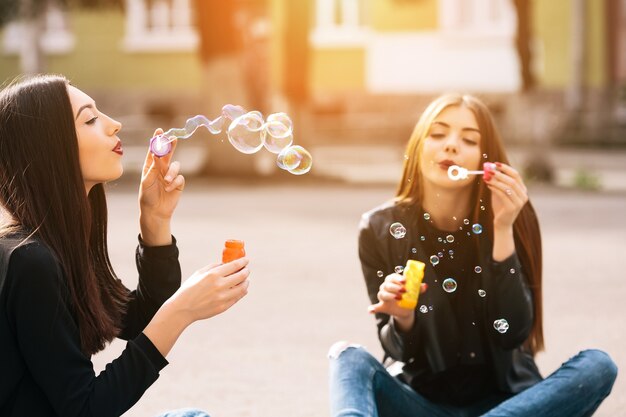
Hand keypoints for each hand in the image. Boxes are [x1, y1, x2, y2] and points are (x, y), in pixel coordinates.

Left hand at [139, 128, 184, 244]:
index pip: (154, 150)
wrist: (155, 211)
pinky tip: (169, 189)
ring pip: (176, 166)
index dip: (157, 140)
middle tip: (173, 138)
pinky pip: (180, 178)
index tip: (159, 130)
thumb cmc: (147, 196)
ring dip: (171, 173)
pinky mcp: (178, 183)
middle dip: (170, 145)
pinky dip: (175, 183)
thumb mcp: (147, 181)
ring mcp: (170, 175)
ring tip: (166, 181)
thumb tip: (157, 154)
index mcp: (150, 166)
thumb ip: (153, 168)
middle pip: (168, 153)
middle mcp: (161, 168)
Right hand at [142, 257, 249, 356]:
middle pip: (241, 276)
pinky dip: (242, 292)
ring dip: (246, 282)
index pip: (234, 266)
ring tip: (246, 279)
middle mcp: (219, 286)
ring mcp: (222, 297)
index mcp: (213, 275)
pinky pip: (237, 298)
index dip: (243, 262)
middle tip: (247, 269)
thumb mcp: (199, 273)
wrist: (182, 309)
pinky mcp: (223, 307)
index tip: (246, 260)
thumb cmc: (189, 289)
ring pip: (242, 288)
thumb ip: (213, 266)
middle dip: (246, 271)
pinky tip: (242, 289)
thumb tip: (226, 263)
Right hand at [368, 273, 426, 319]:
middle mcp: (386, 287)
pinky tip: (371, 310)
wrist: (406, 308)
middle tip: (404, 291)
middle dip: (395, 287)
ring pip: (382, 294)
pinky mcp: (382, 306)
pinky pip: (375, 307)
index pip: (392, 277)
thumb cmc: (408, 296)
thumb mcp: (414, 292)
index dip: (397, 278)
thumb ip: (418, 289)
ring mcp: (383, 297)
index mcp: (392, 281)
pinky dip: (372, 308)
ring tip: (398, 298)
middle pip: (387, 285)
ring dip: (389, 296)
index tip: (404, 281)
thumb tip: (425, 286)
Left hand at [484, 162, 527, 228]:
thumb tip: (489, 170)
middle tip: (489, 170)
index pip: (516, 175)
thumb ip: (496, 183)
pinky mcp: (512, 208)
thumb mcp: (499, 192)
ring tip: (486, 178)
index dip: (506, 168)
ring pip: (508, 187)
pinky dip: (495, 189)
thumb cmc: (500, 206)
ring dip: (496, 181)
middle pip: (513, 180)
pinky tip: (488, 186)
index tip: (495, 164)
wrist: (501, 223)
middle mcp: (523, 195)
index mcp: (522, 190)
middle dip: (500, 174)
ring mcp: (519, 202)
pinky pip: (503, 195)